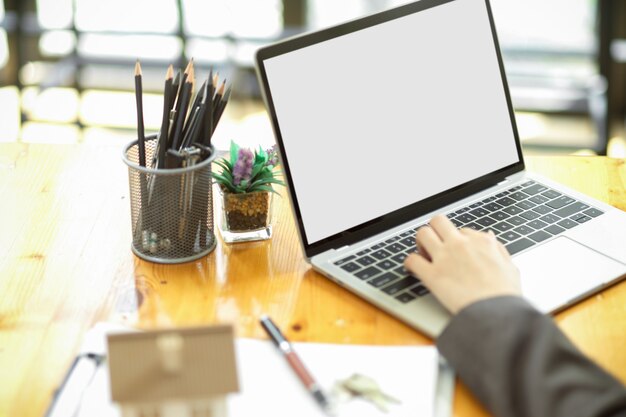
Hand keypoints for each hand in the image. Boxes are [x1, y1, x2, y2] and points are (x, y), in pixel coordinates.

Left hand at [404, 214, 520, 313]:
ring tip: (424, 254)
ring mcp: (444, 258)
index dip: (457, 240)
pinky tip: (413, 269)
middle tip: (434, 244)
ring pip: (422, 234)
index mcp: (481, 242)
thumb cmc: (505, 295)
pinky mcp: (432, 275)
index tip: (456, 250)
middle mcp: (460, 245)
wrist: (496, 314)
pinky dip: (409, 263)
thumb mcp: (510, 267)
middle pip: (438, 221)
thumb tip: (488, 236)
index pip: (461, 230)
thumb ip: (497, 249)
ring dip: (420, 242)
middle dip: (435, 230)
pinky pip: (411, 259)